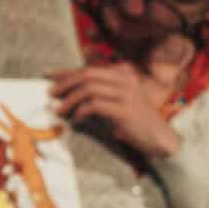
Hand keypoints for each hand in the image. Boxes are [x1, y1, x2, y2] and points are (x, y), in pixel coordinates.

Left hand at [48, 65, 180, 161]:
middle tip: (51, 94)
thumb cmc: (136, 122)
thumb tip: (70, 92)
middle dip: (65, 83)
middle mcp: (125, 79)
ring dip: (70, 99)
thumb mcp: (118, 102)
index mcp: (122, 74)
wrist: (160, 138)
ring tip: (60, 110)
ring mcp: (126, 93)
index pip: (89, 68)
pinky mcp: (124, 109)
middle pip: (87, 74)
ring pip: (88, 89)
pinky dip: (81, 111)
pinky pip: (95, 105)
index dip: (66, 71)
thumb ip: (100, 94)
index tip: (48, 74)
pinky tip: (77, 120)